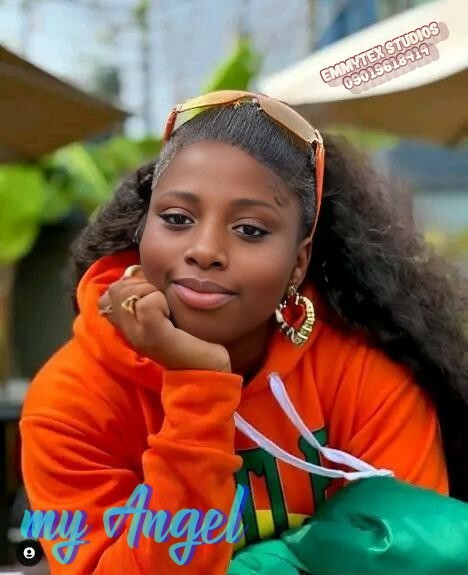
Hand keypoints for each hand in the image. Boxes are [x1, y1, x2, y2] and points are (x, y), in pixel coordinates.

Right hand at [98, 266, 230, 371]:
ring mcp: (138, 336)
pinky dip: (161, 301)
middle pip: (115, 289)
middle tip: (163, 302)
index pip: (107, 294)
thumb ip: (147, 292)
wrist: (210, 366)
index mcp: (129, 325)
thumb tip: (133, 271)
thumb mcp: (166, 309)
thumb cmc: (193, 336)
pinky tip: (171, 317)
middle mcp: (129, 332)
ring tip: (166, 309)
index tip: (154, 295)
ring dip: (151, 291)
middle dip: (141, 284)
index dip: (130, 284)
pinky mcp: (153, 338)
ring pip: (126, 292)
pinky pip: (146, 304)